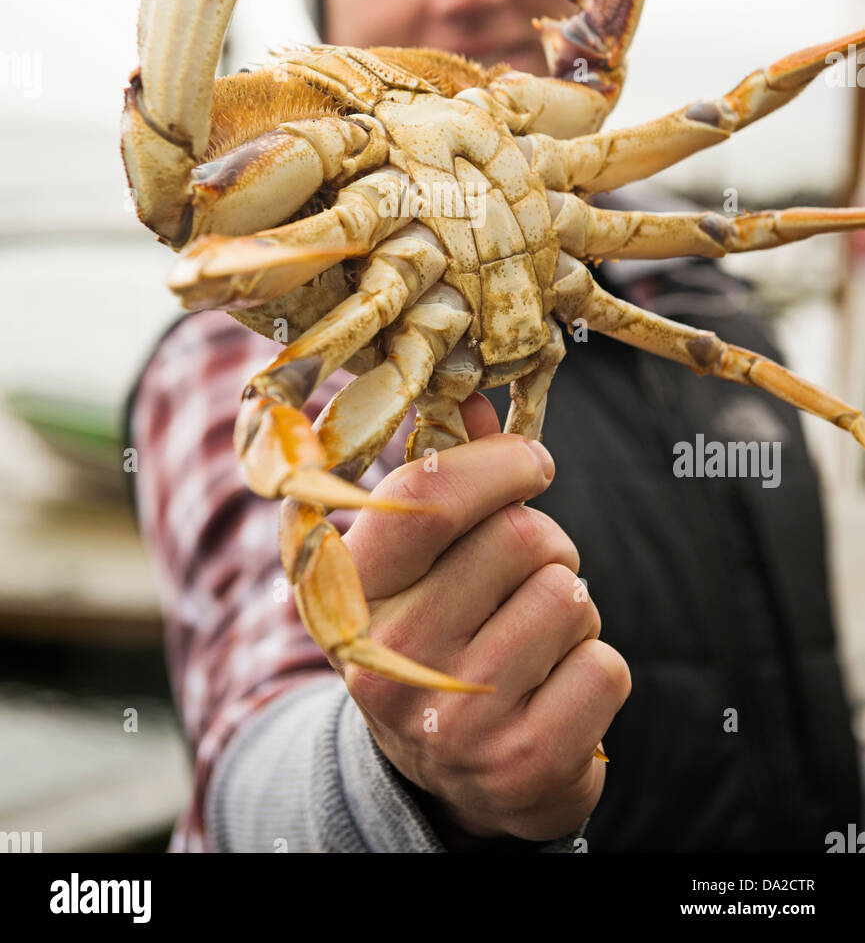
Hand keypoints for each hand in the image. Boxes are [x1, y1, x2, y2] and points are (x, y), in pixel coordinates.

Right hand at [339, 393, 630, 842]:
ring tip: (532, 637)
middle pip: (522, 537)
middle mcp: (392, 658)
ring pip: (570, 596)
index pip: (429, 498)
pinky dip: (595, 667)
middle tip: (524, 578)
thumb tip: (474, 397)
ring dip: (571, 606)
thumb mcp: (418, 563)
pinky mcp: (523, 764)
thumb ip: (442, 476)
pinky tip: (552, 689)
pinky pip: (606, 665)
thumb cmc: (438, 633)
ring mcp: (455, 719)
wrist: (445, 777)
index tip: (530, 461)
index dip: (499, 462)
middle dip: (545, 544)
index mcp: (352, 594)